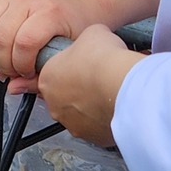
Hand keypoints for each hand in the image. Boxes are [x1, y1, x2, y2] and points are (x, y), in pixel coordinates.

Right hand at [0, 0, 97, 92]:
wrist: (78, 7)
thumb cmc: (75, 30)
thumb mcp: (69, 54)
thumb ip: (43, 75)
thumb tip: (14, 88)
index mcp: (51, 13)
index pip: (24, 42)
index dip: (21, 65)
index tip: (27, 74)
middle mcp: (28, 0)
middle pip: (0, 36)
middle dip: (2, 63)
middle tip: (12, 73)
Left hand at [36, 26, 141, 147]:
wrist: (123, 84)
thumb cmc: (104, 60)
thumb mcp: (91, 33)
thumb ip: (84, 41)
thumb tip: (92, 41)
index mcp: (47, 79)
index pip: (50, 74)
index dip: (68, 68)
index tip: (81, 66)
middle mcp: (55, 105)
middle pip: (64, 96)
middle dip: (79, 89)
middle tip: (97, 78)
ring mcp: (73, 124)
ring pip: (80, 114)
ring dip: (92, 105)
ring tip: (109, 91)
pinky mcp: (93, 138)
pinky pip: (98, 127)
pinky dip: (105, 118)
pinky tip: (116, 105)